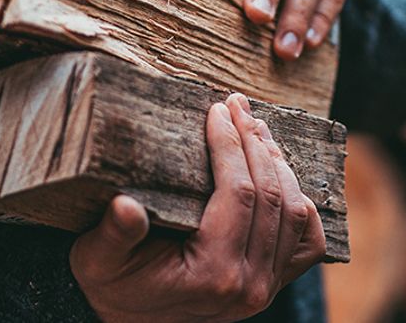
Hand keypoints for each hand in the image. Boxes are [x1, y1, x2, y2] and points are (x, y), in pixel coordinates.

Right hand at [70, 93, 325, 322]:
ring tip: (256, 127)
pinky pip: (308, 242)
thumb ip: (114, 235)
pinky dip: (303, 204)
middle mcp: (250, 284)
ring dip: (279, 163)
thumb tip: (124, 207)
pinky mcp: (275, 283)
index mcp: (212, 274)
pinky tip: (282, 173)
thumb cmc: (112, 282)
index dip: (230, 145)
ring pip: (295, 213)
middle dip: (255, 142)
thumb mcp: (97, 258)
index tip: (217, 109)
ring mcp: (267, 286)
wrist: (131, 321)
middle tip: (237, 105)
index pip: (238, 194)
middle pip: (271, 197)